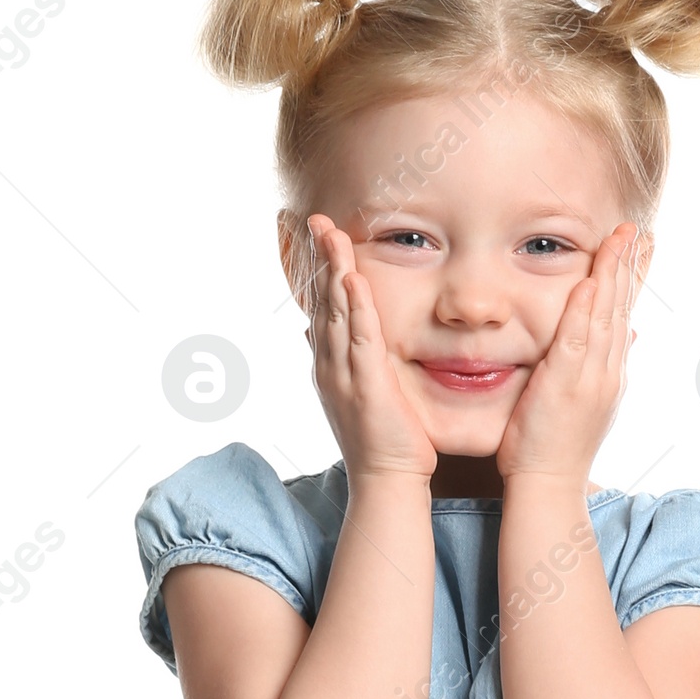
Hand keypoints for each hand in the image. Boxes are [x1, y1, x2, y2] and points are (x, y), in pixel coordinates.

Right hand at [305, 216, 437, 483]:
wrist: (385, 479)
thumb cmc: (381, 439)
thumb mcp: (357, 392)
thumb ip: (343, 359)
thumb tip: (314, 334)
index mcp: (328, 364)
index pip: (321, 308)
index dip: (317, 270)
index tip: (317, 237)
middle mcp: (329, 365)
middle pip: (321, 301)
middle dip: (319, 258)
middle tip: (316, 220)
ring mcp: (343, 375)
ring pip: (336, 312)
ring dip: (333, 270)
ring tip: (331, 234)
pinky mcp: (366, 385)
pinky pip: (360, 338)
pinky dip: (355, 307)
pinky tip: (352, 280)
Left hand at [495, 222, 640, 484]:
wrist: (549, 485)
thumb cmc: (557, 448)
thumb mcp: (588, 403)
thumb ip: (604, 367)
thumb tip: (628, 337)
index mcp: (612, 374)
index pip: (625, 316)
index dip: (632, 280)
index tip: (641, 247)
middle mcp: (608, 372)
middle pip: (622, 308)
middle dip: (631, 265)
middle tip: (639, 229)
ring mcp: (590, 378)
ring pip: (605, 316)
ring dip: (613, 274)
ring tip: (621, 238)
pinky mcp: (565, 386)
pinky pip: (576, 341)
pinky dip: (584, 311)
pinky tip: (589, 281)